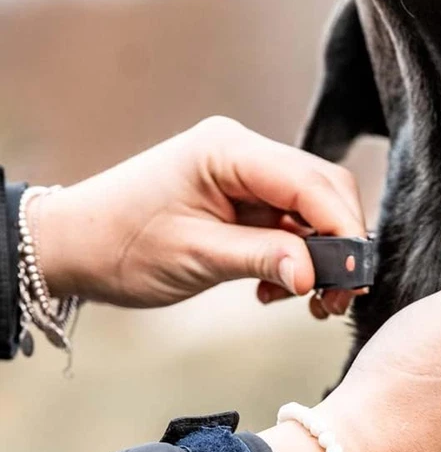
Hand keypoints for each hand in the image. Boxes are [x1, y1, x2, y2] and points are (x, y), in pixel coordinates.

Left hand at [34, 117, 366, 312]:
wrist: (73, 246)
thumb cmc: (120, 245)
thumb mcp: (196, 256)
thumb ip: (263, 258)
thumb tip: (317, 275)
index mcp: (228, 150)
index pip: (309, 182)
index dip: (342, 228)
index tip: (356, 274)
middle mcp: (244, 152)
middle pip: (321, 190)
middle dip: (339, 243)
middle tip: (340, 295)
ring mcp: (245, 173)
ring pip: (312, 209)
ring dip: (321, 256)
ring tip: (313, 301)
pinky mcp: (243, 197)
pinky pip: (290, 222)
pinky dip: (296, 257)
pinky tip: (280, 288)